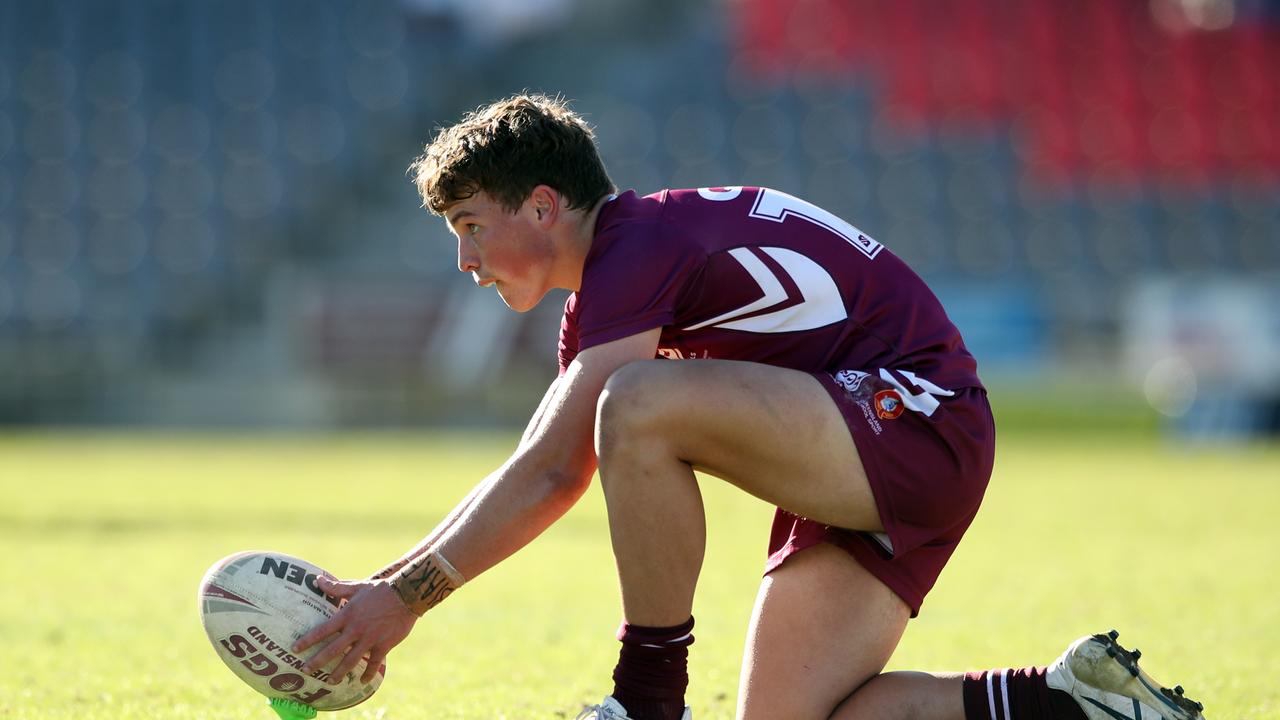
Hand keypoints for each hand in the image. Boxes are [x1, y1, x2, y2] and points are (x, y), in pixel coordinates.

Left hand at [293, 576, 417, 683]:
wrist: (406, 594)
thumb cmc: (380, 590)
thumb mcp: (357, 587)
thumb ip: (336, 587)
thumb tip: (317, 579)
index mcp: (347, 615)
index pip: (322, 630)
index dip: (307, 640)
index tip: (294, 649)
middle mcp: (355, 630)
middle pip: (332, 650)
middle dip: (316, 662)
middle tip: (305, 671)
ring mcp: (369, 639)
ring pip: (350, 660)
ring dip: (338, 673)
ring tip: (330, 682)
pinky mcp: (383, 645)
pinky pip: (373, 663)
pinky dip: (367, 673)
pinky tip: (362, 681)